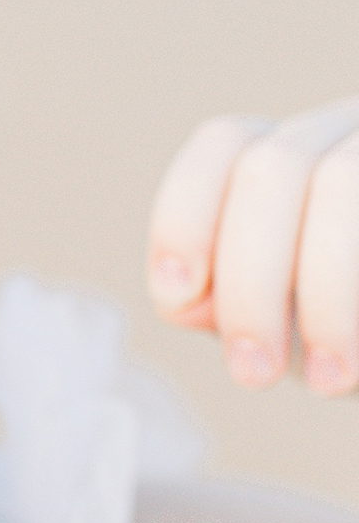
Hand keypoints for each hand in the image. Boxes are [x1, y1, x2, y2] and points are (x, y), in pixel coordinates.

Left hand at [147, 98, 358, 393]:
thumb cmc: (352, 334)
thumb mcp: (285, 322)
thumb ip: (226, 302)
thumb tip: (187, 297)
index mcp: (304, 150)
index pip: (226, 145)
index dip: (185, 219)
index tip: (180, 300)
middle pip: (275, 168)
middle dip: (250, 284)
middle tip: (255, 374)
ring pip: (342, 183)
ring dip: (324, 293)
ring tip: (328, 377)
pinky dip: (356, 297)